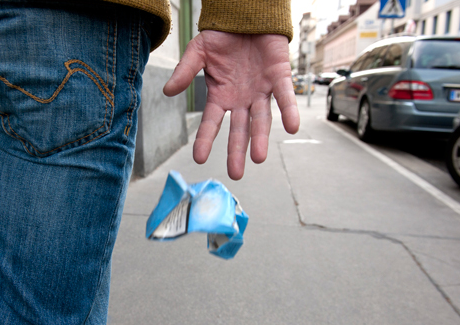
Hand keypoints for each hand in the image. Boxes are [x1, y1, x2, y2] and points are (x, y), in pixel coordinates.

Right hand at [164, 31, 299, 179]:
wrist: (245, 16)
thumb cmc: (222, 36)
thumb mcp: (198, 52)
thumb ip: (185, 71)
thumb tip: (167, 92)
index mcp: (221, 96)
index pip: (211, 123)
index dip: (205, 140)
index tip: (199, 158)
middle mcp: (241, 99)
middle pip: (239, 130)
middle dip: (237, 151)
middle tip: (235, 174)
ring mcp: (261, 90)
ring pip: (261, 119)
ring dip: (260, 138)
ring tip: (259, 158)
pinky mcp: (279, 76)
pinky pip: (284, 96)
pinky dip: (289, 111)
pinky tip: (292, 127)